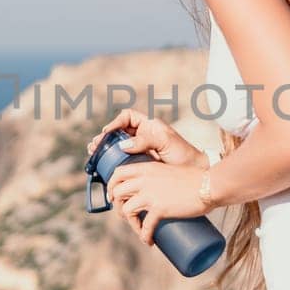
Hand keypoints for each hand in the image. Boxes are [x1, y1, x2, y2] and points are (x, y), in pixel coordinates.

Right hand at [86, 108, 206, 169]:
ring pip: (118, 146)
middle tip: (94, 146)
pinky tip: (105, 166)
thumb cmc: (184, 154)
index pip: (127, 117)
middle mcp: (143, 135)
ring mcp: (141, 150)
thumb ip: (145, 140)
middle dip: (105, 137)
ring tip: (94, 154)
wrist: (195, 172)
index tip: (108, 132)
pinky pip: (123, 160)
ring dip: (105, 149)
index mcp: (149, 125)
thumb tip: (123, 144)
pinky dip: (113, 161)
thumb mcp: (165, 142)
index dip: (116, 122)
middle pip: (119, 131)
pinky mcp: (140, 164)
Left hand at [105, 160, 209, 245]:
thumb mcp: (170, 171)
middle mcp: (144, 179)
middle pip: (118, 192)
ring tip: (139, 230)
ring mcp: (151, 194)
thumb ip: (161, 178)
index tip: (114, 196)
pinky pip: (145, 225)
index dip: (111, 185)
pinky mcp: (160, 208)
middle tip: (126, 215)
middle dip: (118, 206)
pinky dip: (144, 236)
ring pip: (127, 209)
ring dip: (130, 223)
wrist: (209, 185)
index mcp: (146, 167)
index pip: (118, 173)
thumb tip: (158, 192)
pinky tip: (148, 241)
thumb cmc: (196, 178)